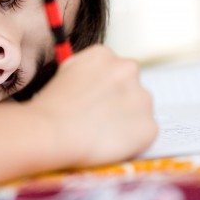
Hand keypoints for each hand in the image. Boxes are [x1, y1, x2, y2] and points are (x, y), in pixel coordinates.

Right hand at [27, 44, 157, 167]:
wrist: (53, 132)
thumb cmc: (51, 108)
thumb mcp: (63, 73)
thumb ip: (85, 72)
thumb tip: (94, 81)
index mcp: (104, 55)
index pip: (113, 69)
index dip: (104, 89)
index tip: (95, 101)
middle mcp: (128, 70)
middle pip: (130, 86)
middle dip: (119, 101)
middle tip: (99, 119)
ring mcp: (142, 98)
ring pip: (140, 109)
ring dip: (127, 120)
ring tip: (100, 134)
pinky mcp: (149, 126)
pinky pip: (145, 133)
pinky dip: (132, 141)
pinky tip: (109, 144)